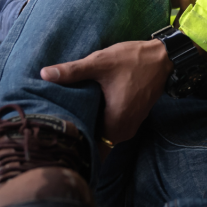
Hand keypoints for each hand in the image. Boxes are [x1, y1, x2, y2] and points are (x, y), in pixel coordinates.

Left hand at [40, 39, 171, 144]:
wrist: (162, 58)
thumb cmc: (132, 61)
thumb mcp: (100, 63)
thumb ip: (72, 71)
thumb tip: (44, 74)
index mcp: (115, 122)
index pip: (91, 147)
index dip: (76, 146)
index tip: (60, 140)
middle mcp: (124, 130)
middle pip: (97, 143)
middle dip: (80, 138)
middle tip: (58, 128)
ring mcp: (131, 125)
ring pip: (105, 136)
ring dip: (91, 130)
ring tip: (70, 120)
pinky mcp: (134, 119)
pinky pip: (113, 128)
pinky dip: (102, 123)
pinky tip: (89, 111)